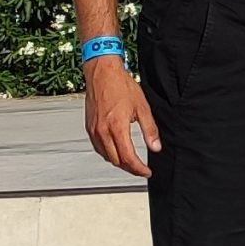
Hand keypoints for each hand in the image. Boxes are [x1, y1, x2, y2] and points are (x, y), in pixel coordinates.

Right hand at [83, 56, 158, 176]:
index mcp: (117, 127)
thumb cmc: (120, 85)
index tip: (146, 171)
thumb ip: (149, 129)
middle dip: (130, 168)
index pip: (128, 158)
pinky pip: (98, 148)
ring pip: (106, 156)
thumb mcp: (142, 107)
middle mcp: (102, 131)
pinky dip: (108, 153)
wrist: (102, 73)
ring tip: (131, 162)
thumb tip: (155, 146)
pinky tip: (116, 150)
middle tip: (140, 168)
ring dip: (118, 162)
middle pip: (116, 161)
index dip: (139, 169)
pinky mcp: (89, 127)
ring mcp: (94, 130)